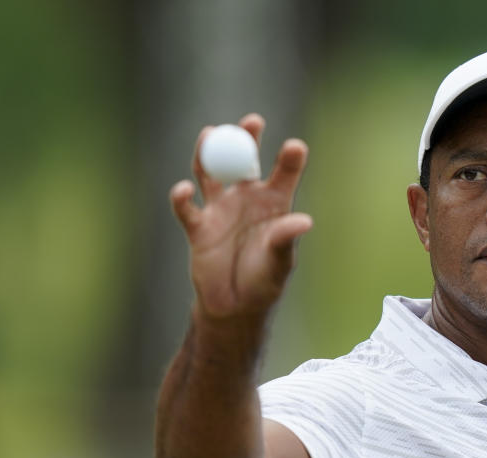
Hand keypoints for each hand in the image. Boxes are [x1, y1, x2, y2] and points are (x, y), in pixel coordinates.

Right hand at [170, 113, 312, 320]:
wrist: (234, 305)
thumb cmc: (265, 281)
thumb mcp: (280, 262)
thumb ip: (286, 239)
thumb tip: (304, 221)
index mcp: (274, 204)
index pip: (284, 175)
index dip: (290, 160)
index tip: (295, 146)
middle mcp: (246, 199)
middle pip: (245, 161)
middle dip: (247, 139)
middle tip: (252, 122)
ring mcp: (220, 209)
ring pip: (211, 172)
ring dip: (208, 152)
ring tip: (210, 132)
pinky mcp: (198, 226)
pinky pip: (186, 208)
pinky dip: (182, 198)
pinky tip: (184, 191)